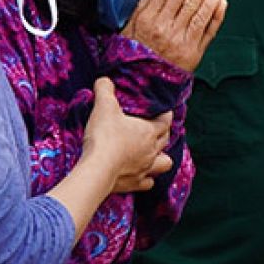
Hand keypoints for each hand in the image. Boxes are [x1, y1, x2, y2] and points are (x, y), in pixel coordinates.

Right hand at [83, 77, 172, 192]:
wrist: (97, 170)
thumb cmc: (104, 137)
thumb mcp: (103, 106)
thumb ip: (105, 90)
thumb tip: (104, 80)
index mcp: (149, 131)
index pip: (166, 121)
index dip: (165, 115)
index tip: (163, 111)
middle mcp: (151, 150)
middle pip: (166, 140)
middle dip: (163, 134)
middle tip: (156, 129)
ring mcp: (145, 168)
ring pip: (164, 164)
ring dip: (161, 159)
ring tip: (153, 154)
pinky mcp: (135, 184)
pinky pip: (148, 183)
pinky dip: (146, 178)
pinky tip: (139, 174)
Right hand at [122, 0, 231, 71]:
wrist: (141, 89)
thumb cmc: (135, 56)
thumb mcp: (129, 29)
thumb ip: (143, 4)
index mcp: (148, 19)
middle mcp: (164, 28)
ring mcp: (180, 41)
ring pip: (198, 9)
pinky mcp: (193, 54)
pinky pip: (205, 30)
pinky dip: (214, 14)